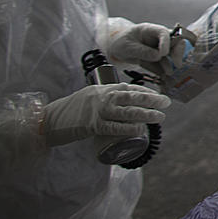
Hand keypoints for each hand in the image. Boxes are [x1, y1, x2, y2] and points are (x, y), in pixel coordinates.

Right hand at [42, 83, 169, 146]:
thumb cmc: (74, 109)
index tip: (160, 96)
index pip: (130, 88)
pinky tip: (139, 130)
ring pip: (126, 112)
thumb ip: (108, 97)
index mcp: (104, 88)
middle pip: (132, 97)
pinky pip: (113, 126)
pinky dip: (127, 128)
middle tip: (166, 103)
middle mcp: (102, 97)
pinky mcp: (91, 125)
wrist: (51, 119)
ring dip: (145, 115)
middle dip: (151, 100)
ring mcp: (97, 111)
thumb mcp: (92, 96)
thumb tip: (128, 102)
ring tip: (159, 117)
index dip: (147, 92)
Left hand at [110, 22, 194, 73]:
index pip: (163, 32)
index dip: (166, 42)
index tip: (164, 53)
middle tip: (177, 63)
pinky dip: (165, 69)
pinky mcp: (157, 57)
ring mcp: (159, 47)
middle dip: (177, 52)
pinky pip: (164, 62)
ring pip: (172, 53)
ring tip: (169, 72)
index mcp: (150, 30)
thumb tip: (158, 56)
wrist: (116, 48)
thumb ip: (143, 51)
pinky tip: (164, 75)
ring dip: (172, 62)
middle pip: (174, 41)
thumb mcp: (128, 47)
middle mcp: (157, 38)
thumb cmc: (121, 42)